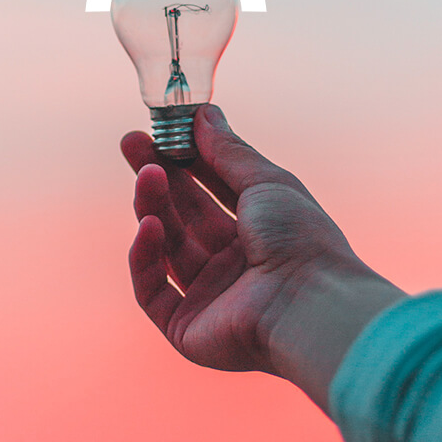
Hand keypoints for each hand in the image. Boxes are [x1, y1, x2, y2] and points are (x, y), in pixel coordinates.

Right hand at [121, 104, 362, 376]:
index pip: (211, 188)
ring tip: (147, 175)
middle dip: (157, 176)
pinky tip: (148, 226)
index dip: (184, 159)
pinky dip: (145, 258)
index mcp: (258, 229)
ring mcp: (210, 295)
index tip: (160, 130)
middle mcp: (233, 262)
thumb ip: (229, 151)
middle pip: (183, 213)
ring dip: (152, 207)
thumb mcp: (266, 182)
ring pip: (167, 246)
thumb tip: (205, 113)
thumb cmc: (300, 238)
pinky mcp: (187, 328)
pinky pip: (152, 290)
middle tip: (131, 143)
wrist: (310, 304)